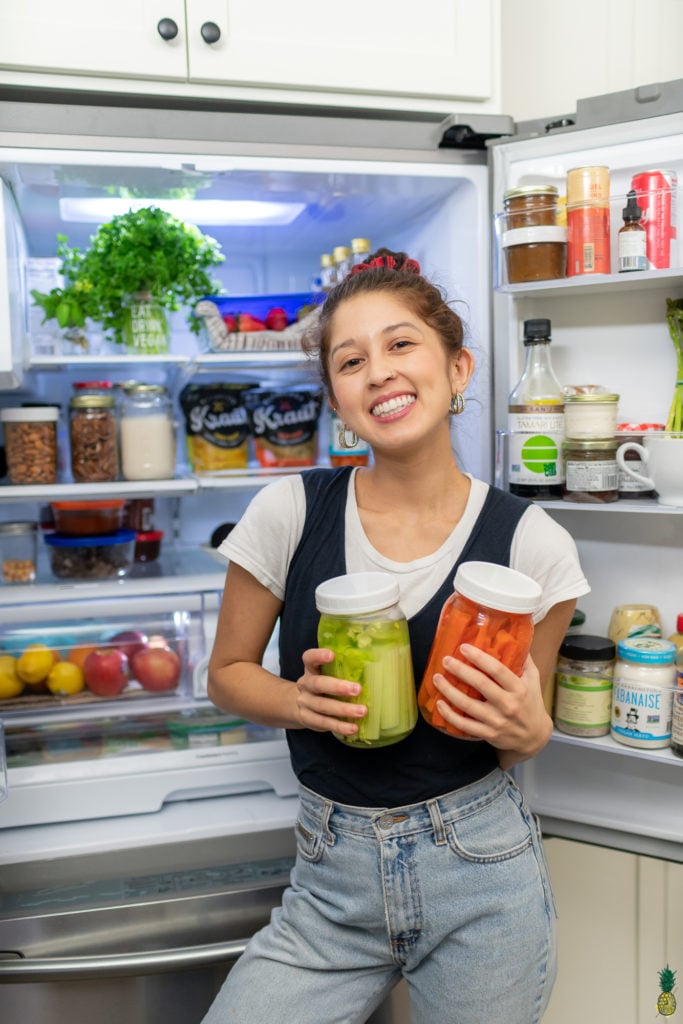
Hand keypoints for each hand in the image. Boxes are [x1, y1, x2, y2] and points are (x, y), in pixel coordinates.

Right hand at [293, 647, 367, 735]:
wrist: (298, 705)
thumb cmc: (322, 686)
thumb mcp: (327, 675)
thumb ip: (343, 670)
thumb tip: (376, 667)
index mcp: (311, 669)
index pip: (309, 658)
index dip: (318, 656)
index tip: (331, 655)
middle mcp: (305, 685)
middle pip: (317, 684)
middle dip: (337, 687)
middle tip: (357, 689)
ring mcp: (305, 703)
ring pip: (322, 706)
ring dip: (343, 709)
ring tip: (362, 711)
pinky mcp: (308, 719)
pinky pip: (324, 723)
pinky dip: (340, 726)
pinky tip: (353, 728)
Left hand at [431, 644, 552, 763]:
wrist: (534, 736)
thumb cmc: (531, 703)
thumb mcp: (533, 679)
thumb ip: (525, 659)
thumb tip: (516, 636)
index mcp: (519, 689)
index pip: (498, 670)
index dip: (479, 658)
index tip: (464, 647)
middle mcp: (508, 705)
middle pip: (481, 685)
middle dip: (460, 670)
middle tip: (446, 660)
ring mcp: (497, 721)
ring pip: (468, 705)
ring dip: (449, 691)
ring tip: (437, 678)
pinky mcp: (488, 734)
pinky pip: (464, 725)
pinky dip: (449, 715)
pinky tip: (440, 703)